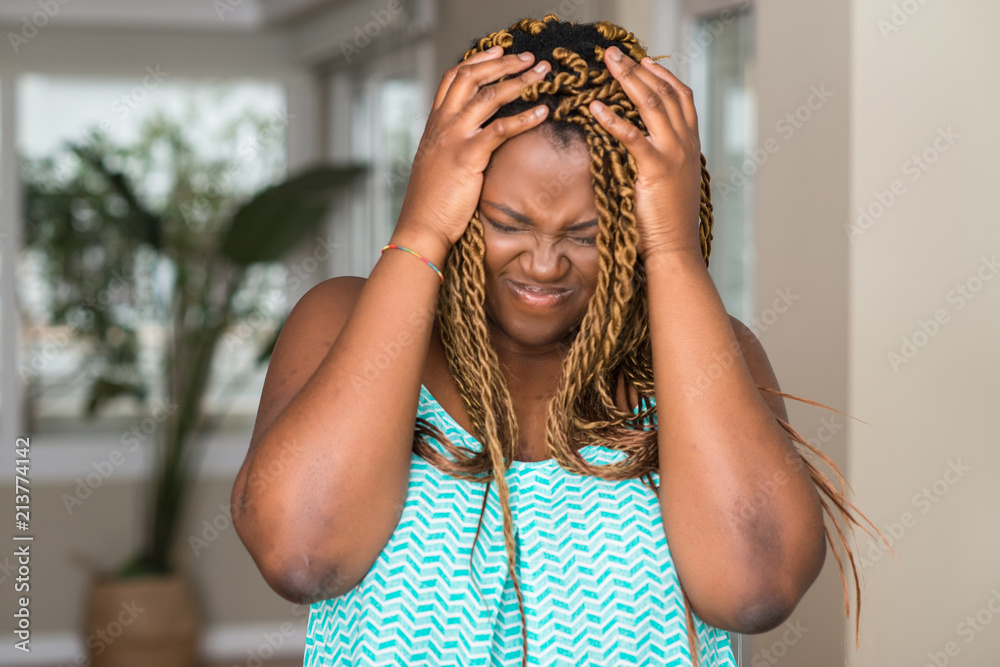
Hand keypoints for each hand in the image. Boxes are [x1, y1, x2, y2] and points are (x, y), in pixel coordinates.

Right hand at [392, 47, 551, 260]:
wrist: (421, 225)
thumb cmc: (432, 201)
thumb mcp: (437, 163)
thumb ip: (451, 144)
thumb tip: (473, 139)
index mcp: (435, 124)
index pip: (453, 77)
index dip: (478, 60)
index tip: (500, 51)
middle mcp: (442, 124)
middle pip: (471, 77)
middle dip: (502, 63)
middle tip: (528, 58)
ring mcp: (454, 138)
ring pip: (488, 96)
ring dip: (519, 81)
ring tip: (542, 73)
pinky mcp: (467, 156)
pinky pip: (501, 129)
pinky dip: (525, 118)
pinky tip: (543, 112)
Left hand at [588, 46, 703, 261]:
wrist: (675, 249)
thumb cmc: (665, 222)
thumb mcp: (669, 183)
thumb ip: (659, 161)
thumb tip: (640, 149)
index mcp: (690, 145)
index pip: (681, 97)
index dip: (662, 75)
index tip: (644, 61)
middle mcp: (686, 144)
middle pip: (665, 92)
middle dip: (639, 68)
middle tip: (615, 53)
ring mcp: (674, 155)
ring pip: (652, 105)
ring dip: (628, 80)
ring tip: (607, 65)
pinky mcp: (656, 170)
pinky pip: (633, 137)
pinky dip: (613, 119)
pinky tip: (595, 108)